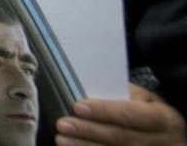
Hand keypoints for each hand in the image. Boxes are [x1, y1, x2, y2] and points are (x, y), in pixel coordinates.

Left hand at [55, 84, 186, 145]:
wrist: (170, 139)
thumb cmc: (152, 114)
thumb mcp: (147, 100)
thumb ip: (124, 95)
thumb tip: (92, 93)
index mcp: (165, 120)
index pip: (132, 115)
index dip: (105, 111)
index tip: (79, 107)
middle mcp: (162, 142)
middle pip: (120, 137)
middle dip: (88, 131)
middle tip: (63, 124)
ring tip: (63, 139)